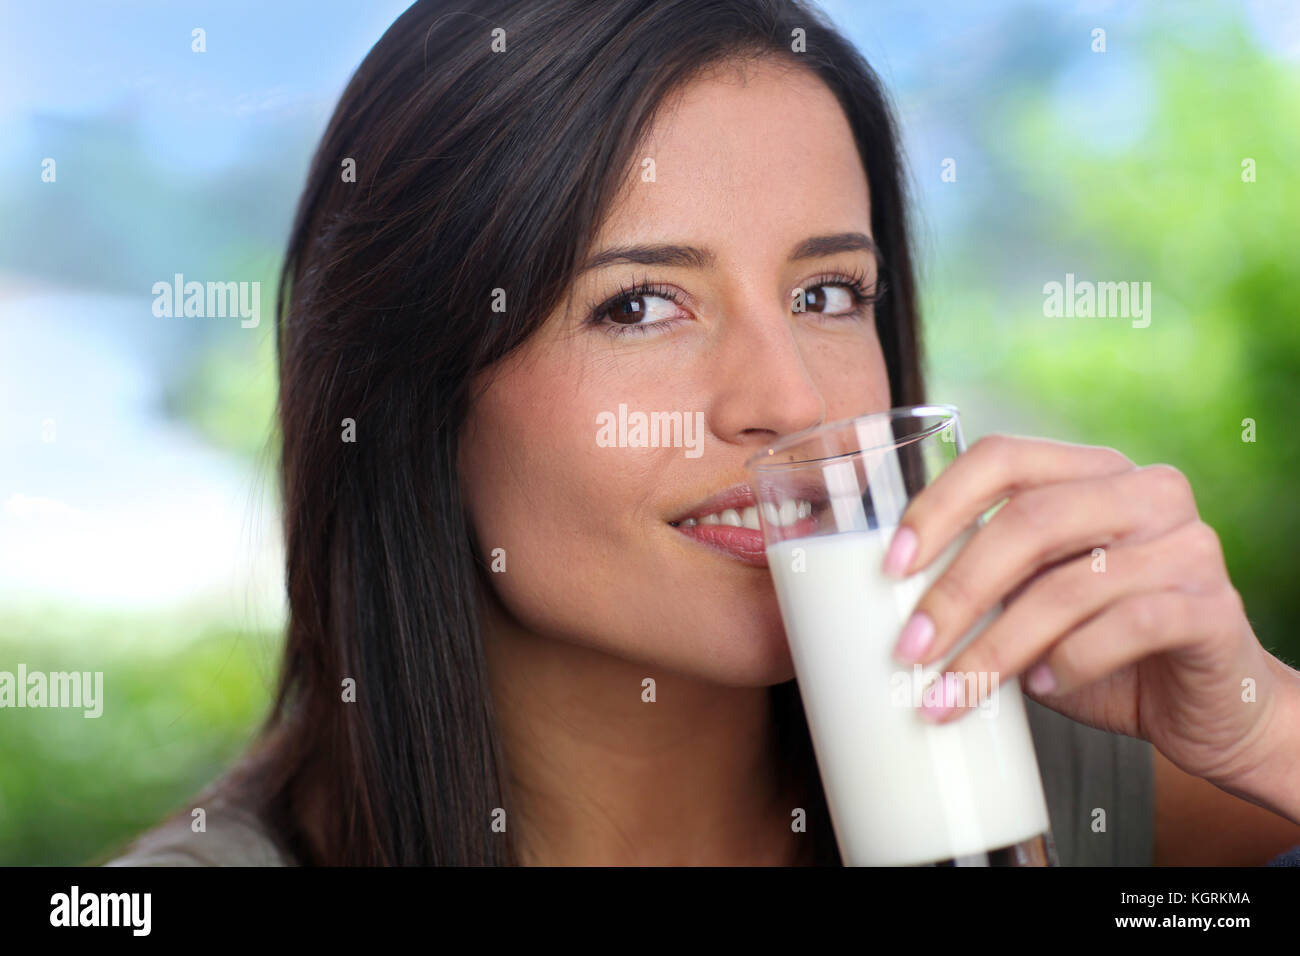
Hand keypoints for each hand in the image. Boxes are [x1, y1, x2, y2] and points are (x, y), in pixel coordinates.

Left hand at [883, 433, 1299, 812]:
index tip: (891, 567)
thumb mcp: (1033, 600)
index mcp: (1092, 472)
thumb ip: (985, 578)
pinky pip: (1127, 627)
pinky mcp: (1213, 607)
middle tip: (909, 650)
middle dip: (956, 590)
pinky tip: (1040, 686)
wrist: (1207, 708)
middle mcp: (1146, 492)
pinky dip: (1070, 661)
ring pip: (1070, 585)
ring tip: (956, 690)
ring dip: (997, 647)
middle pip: (1028, 520)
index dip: (938, 506)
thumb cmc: (1102, 648)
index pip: (1002, 458)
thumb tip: (890, 592)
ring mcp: (1188, 544)